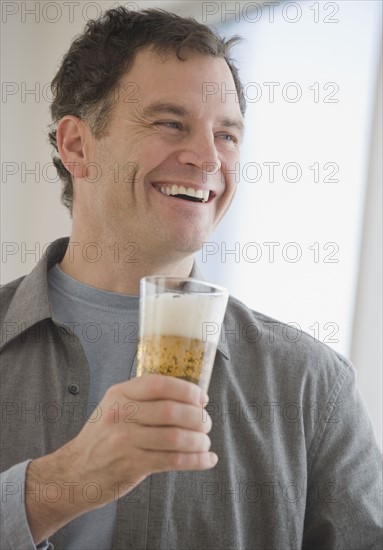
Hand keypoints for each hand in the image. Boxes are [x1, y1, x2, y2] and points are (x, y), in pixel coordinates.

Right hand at [26, 374, 214, 541]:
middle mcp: (121, 414)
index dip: (187, 390)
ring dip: (199, 440)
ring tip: (206, 442)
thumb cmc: (101, 438)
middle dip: (197, 417)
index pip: (159, 384)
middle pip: (172, 411)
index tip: (201, 398)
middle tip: (206, 423)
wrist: (73, 473)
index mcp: (119, 394)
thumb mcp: (113, 407)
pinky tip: (207, 459)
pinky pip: (173, 460)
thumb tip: (186, 395)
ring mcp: (125, 441)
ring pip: (176, 437)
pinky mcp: (131, 465)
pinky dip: (196, 460)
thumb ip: (142, 397)